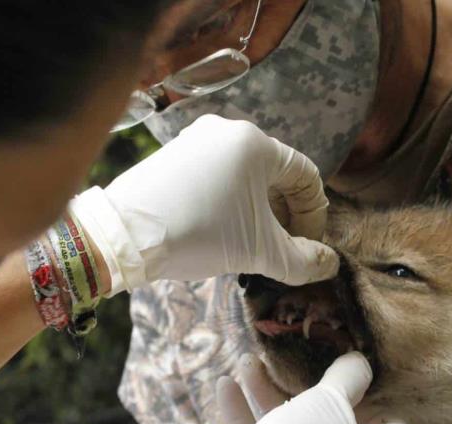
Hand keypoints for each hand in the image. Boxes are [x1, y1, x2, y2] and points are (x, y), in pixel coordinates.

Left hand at [70, 115, 339, 296]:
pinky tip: (220, 230)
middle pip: (277, 174)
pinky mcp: (174, 153)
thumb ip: (302, 261)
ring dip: (259, 210)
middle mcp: (228, 131)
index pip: (306, 176)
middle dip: (286, 215)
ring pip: (246, 176)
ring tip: (252, 244)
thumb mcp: (258, 252)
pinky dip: (231, 201)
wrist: (123, 236)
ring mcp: (197, 139)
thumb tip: (328, 265)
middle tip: (282, 249)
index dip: (315, 216)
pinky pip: (218, 174)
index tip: (306, 248)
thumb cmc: (197, 234)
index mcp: (255, 144)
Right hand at [185, 353, 415, 423]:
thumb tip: (360, 363)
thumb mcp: (329, 401)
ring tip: (247, 361)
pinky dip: (245, 413)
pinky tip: (225, 384)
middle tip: (302, 364)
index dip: (390, 412)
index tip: (373, 389)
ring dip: (268, 393)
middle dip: (315, 389)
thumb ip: (347, 379)